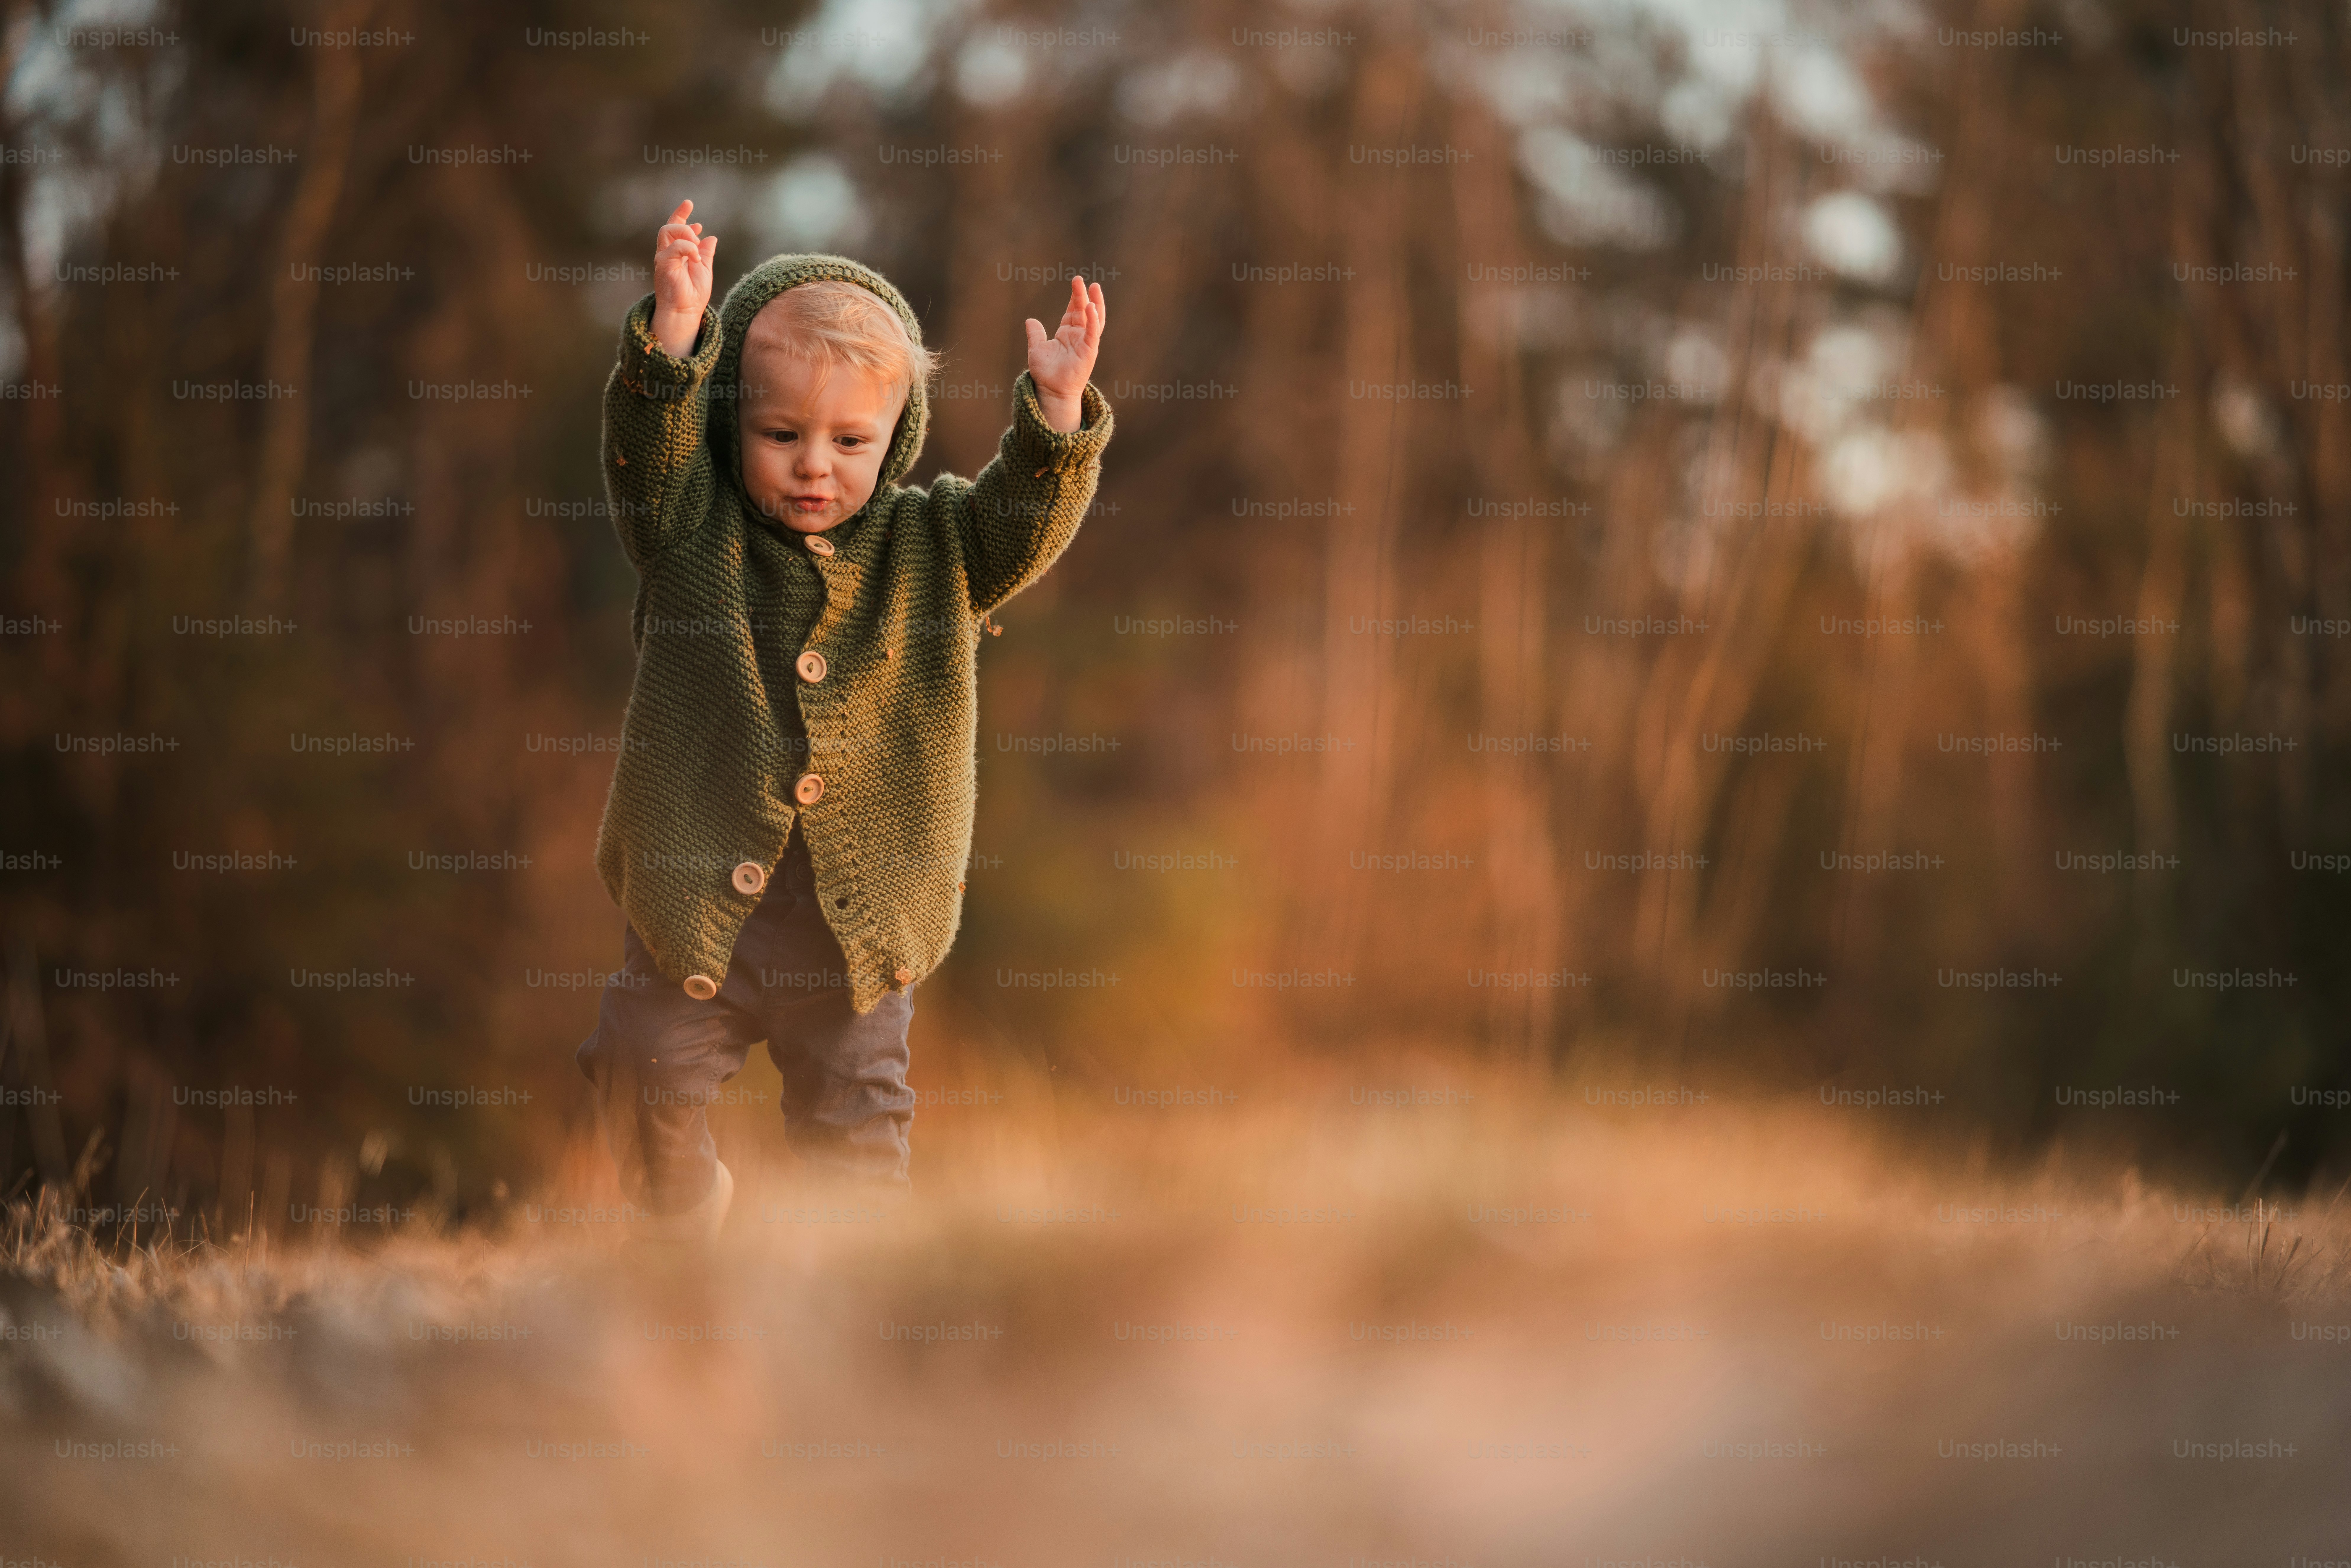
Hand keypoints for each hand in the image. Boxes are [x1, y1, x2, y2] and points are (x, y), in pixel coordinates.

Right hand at [651, 198, 716, 357]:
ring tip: (696, 247)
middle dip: (682, 221)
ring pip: (668, 231)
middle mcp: (666, 253)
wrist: (686, 311)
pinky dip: (688, 248)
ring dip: (686, 234)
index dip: (680, 214)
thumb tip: (711, 237)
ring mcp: (663, 258)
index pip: (674, 228)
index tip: (688, 204)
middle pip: (668, 226)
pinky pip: (675, 247)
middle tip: (698, 231)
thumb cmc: (693, 294)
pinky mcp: (663, 264)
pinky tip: (696, 258)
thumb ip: (706, 253)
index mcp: (676, 253)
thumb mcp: (704, 269)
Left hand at [1024, 275, 1105, 432]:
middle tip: (1080, 279)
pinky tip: (1091, 307)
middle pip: (1084, 311)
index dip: (1075, 297)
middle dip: (1083, 295)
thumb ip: (1035, 334)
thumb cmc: (1045, 373)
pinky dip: (1093, 320)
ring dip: (1095, 303)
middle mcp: (1079, 337)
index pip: (1074, 311)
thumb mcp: (1037, 349)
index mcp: (1067, 334)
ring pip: (1094, 319)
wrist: (1051, 391)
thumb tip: (1030, 320)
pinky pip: (1093, 333)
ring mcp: (1086, 344)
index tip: (1076, 283)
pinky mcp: (1089, 352)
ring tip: (1094, 287)